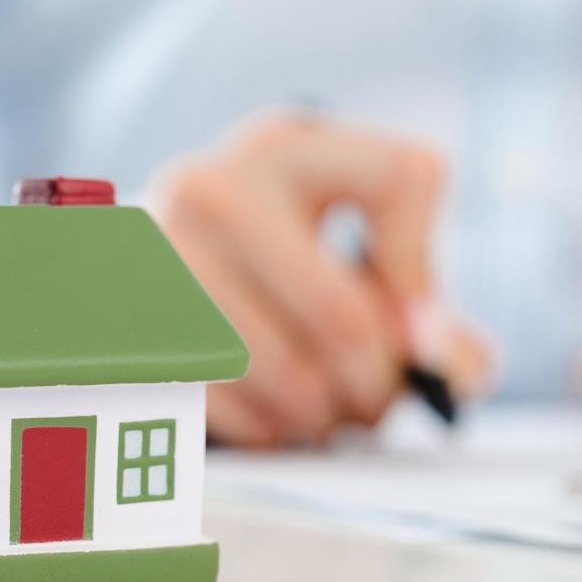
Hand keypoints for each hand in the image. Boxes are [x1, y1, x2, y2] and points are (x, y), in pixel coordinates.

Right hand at [148, 112, 491, 446]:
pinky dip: (271, 435)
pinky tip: (269, 414)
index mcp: (284, 147)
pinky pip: (237, 418)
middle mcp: (213, 188)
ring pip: (292, 382)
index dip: (426, 276)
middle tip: (373, 401)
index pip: (403, 180)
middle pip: (344, 320)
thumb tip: (451, 366)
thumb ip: (425, 308)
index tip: (421, 332)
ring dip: (323, 417)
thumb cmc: (276, 272)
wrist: (151, 284)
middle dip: (375, 383)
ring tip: (320, 408)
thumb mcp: (350, 255)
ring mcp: (159, 263)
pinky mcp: (130, 334)